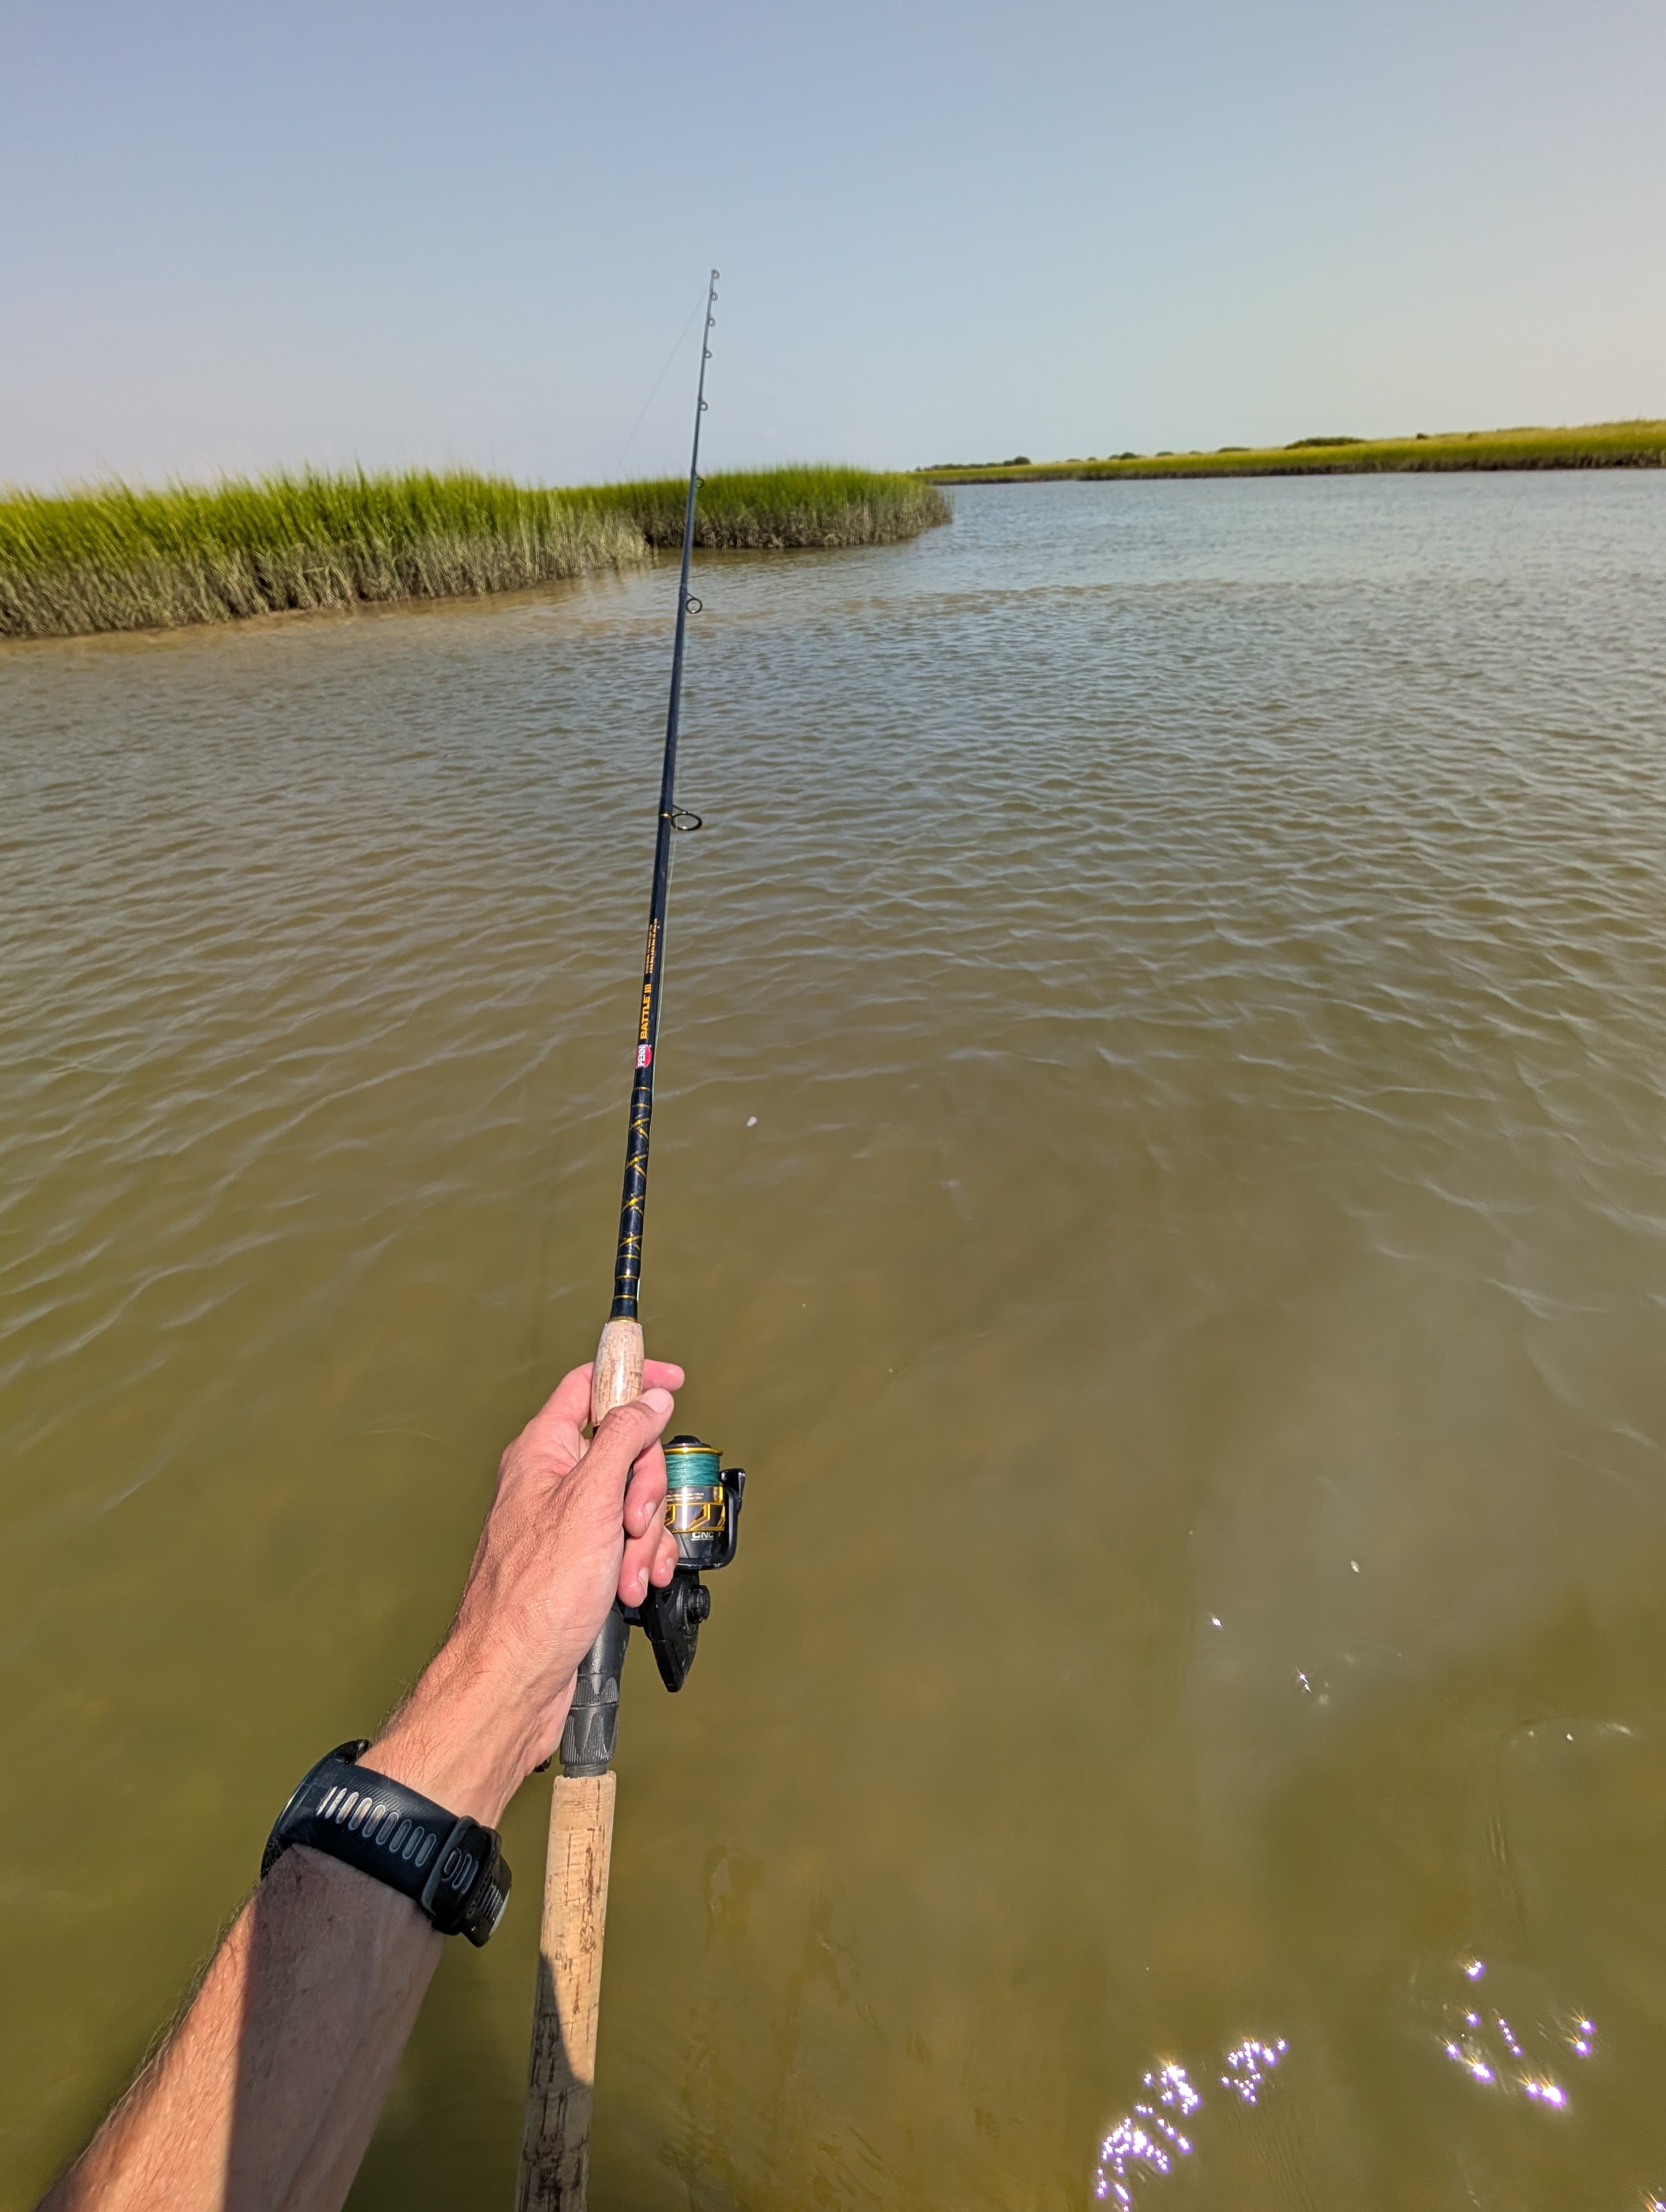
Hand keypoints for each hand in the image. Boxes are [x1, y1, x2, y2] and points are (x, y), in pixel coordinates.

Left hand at [368, 1358, 683, 1821]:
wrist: (514, 1678)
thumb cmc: (533, 1597)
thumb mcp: (590, 1500)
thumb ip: (623, 1439)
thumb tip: (648, 1400)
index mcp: (542, 1453)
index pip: (589, 1386)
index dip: (632, 1378)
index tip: (672, 1381)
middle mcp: (553, 1484)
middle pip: (625, 1451)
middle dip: (645, 1489)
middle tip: (630, 1521)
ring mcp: (567, 1526)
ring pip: (632, 1502)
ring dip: (644, 1538)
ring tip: (627, 1570)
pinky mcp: (581, 1565)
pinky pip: (626, 1545)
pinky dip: (638, 1564)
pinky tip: (629, 1588)